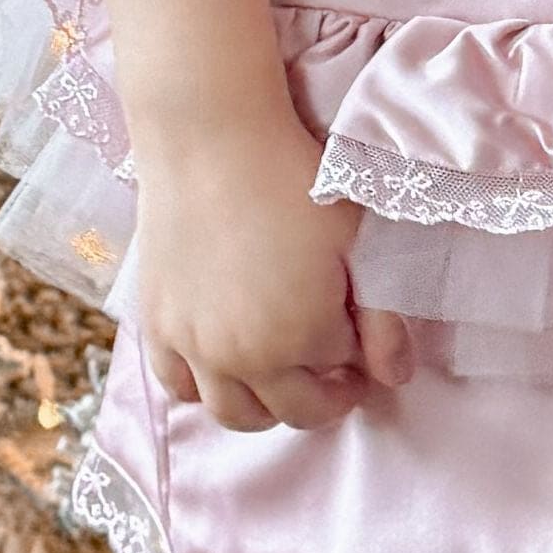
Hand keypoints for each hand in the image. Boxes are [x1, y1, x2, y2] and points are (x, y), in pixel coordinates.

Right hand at [132, 103, 408, 434]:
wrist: (210, 139)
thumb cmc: (292, 179)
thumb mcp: (357, 242)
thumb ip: (382, 318)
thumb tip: (394, 377)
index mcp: (300, 337)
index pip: (341, 375)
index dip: (356, 357)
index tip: (359, 340)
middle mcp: (243, 357)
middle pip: (291, 409)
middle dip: (320, 396)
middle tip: (329, 365)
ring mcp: (193, 346)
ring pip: (233, 414)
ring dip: (265, 406)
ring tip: (279, 372)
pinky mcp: (157, 325)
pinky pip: (178, 387)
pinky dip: (204, 389)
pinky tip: (223, 363)